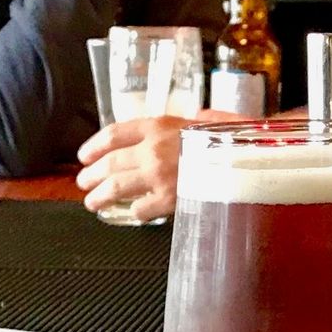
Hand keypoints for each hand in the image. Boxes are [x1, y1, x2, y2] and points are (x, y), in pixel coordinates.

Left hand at [76, 109, 245, 222]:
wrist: (248, 159)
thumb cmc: (233, 139)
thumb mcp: (208, 120)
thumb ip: (191, 121)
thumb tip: (193, 118)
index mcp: (159, 125)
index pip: (114, 133)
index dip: (95, 145)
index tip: (84, 155)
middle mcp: (152, 148)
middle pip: (109, 162)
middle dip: (91, 175)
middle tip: (84, 182)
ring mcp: (158, 174)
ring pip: (116, 187)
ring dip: (100, 196)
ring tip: (92, 202)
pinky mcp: (168, 199)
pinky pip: (140, 208)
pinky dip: (134, 211)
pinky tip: (133, 212)